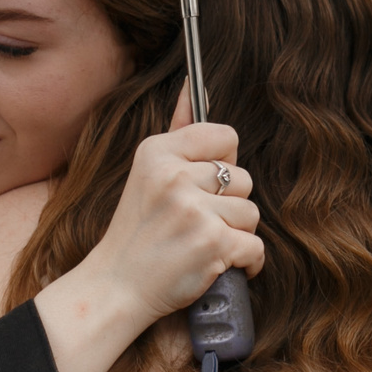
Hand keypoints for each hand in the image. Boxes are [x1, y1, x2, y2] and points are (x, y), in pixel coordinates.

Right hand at [31, 101, 262, 371]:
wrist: (116, 287)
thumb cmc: (137, 232)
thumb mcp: (147, 174)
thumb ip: (178, 131)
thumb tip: (194, 84)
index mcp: (157, 152)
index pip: (225, 137)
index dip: (223, 165)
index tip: (204, 187)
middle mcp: (174, 176)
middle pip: (244, 178)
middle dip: (229, 205)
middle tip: (196, 224)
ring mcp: (193, 210)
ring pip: (251, 214)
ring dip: (236, 235)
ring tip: (203, 245)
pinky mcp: (211, 243)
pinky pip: (255, 247)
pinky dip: (245, 263)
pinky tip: (218, 265)